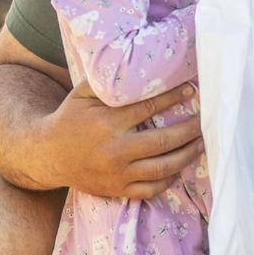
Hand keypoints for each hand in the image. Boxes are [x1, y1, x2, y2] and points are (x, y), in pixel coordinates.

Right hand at [42, 80, 203, 198]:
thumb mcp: (83, 94)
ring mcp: (117, 174)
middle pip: (164, 141)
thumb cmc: (70, 118)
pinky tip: (180, 167)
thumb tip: (138, 64)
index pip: (150, 108)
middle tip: (206, 120)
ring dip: (187, 155)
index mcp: (107, 123)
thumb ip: (109, 81)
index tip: (191, 90)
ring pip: (163, 168)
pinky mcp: (117, 190)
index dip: (174, 98)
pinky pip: (151, 189)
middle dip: (190, 130)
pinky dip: (169, 179)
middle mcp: (115, 150)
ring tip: (201, 143)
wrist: (47, 155)